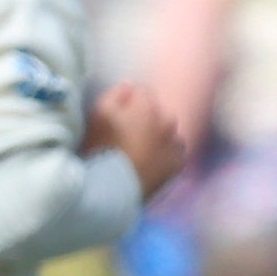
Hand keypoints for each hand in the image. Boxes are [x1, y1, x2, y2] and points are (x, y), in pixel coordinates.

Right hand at [85, 82, 187, 198]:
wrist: (112, 189)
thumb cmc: (100, 149)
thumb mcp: (98, 115)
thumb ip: (115, 94)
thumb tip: (130, 85)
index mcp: (148, 107)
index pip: (142, 93)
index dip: (128, 102)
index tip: (117, 116)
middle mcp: (167, 122)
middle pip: (157, 113)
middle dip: (145, 119)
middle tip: (126, 136)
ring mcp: (175, 144)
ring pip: (168, 133)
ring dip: (158, 137)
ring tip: (139, 152)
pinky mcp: (178, 164)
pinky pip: (175, 153)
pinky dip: (166, 155)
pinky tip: (151, 163)